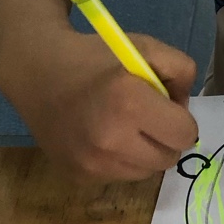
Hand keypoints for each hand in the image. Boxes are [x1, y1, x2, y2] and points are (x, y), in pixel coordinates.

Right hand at [11, 29, 199, 181]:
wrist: (39, 72)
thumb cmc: (96, 57)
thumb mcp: (147, 47)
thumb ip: (181, 70)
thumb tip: (185, 108)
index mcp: (130, 103)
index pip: (184, 134)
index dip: (181, 118)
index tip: (167, 107)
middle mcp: (110, 140)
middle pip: (168, 159)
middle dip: (165, 138)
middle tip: (148, 117)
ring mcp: (92, 164)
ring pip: (145, 172)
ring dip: (143, 153)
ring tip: (124, 126)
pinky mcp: (78, 176)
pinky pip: (118, 177)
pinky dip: (119, 161)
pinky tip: (102, 137)